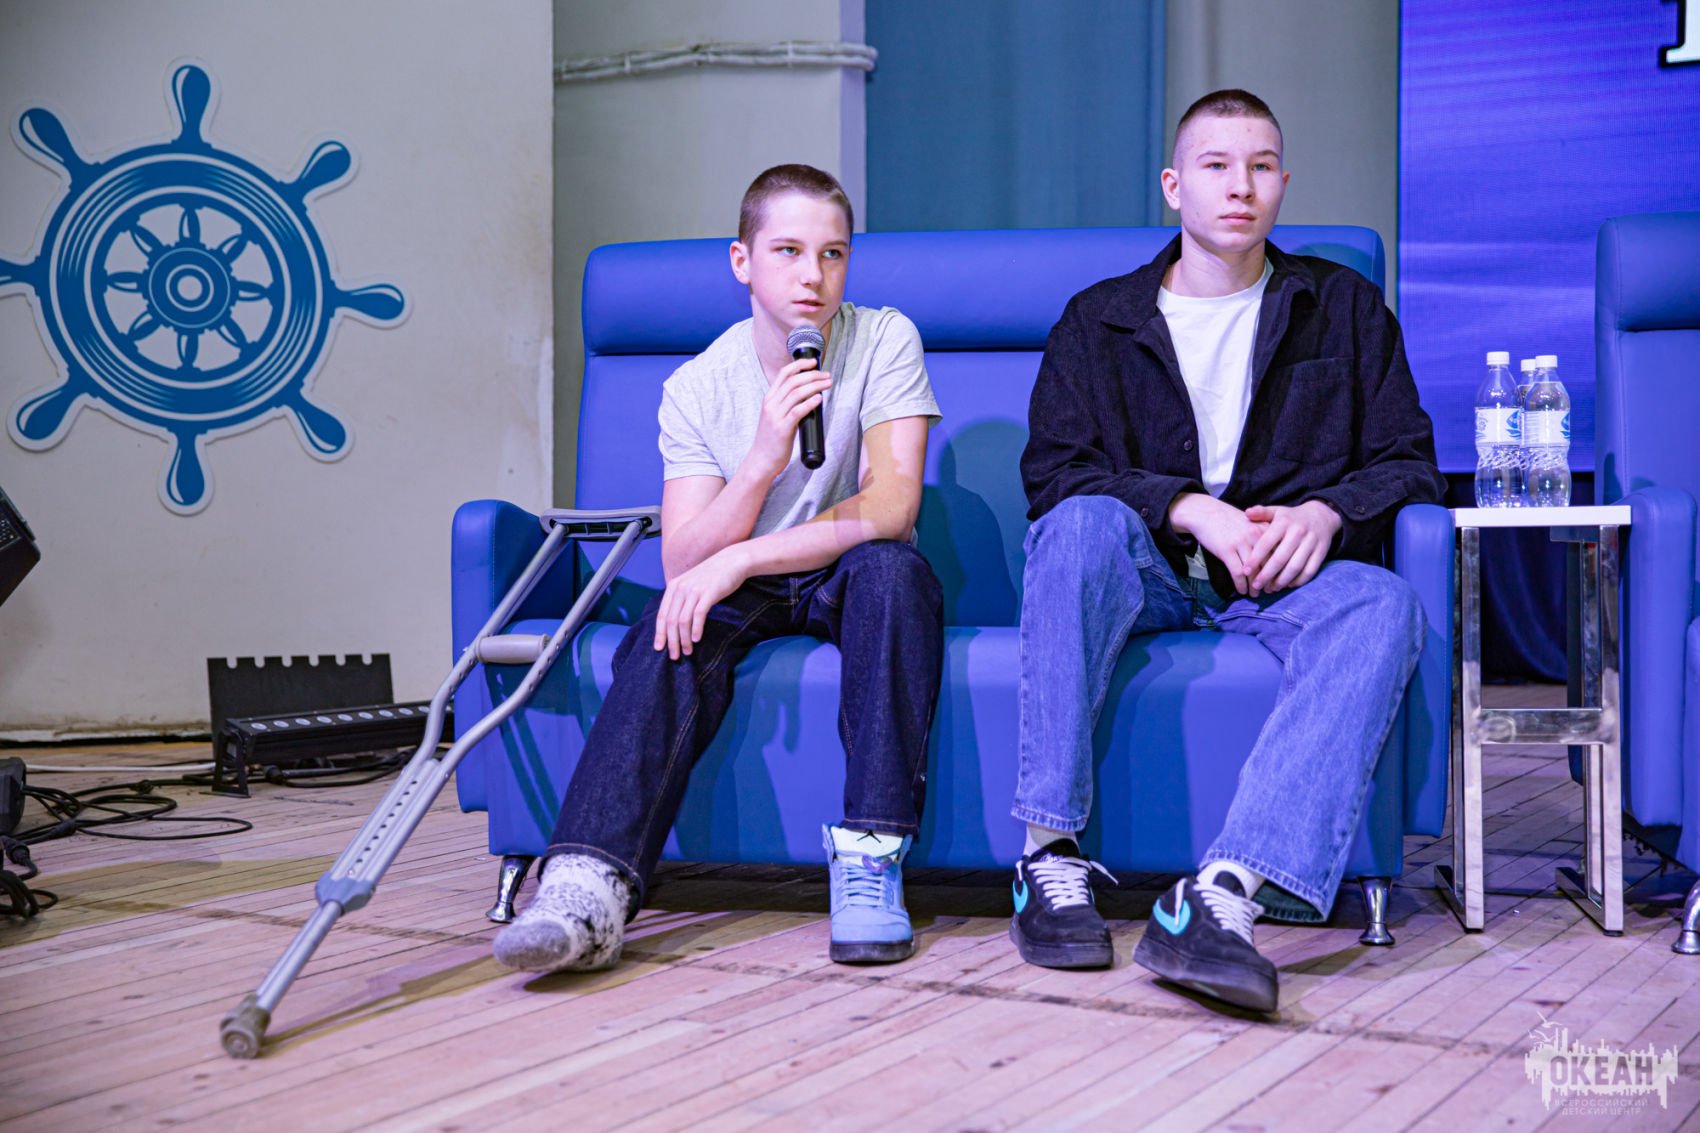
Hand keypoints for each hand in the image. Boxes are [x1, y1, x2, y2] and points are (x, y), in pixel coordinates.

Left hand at [653, 547, 747, 659]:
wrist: (732, 561)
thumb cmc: (713, 576)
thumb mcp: (691, 583)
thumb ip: (682, 598)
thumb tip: (675, 621)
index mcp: (673, 587)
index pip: (662, 615)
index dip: (659, 634)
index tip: (659, 649)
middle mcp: (681, 588)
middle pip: (671, 621)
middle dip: (671, 641)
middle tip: (674, 656)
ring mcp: (694, 590)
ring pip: (682, 620)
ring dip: (684, 639)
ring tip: (688, 651)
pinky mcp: (708, 593)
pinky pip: (698, 615)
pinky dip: (696, 629)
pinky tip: (697, 639)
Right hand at [745, 355, 831, 480]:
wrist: (762, 460)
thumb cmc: (772, 439)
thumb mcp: (776, 416)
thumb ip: (787, 405)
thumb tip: (809, 396)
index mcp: (769, 399)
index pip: (783, 374)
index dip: (799, 365)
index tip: (813, 362)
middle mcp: (771, 404)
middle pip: (793, 381)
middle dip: (813, 375)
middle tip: (827, 376)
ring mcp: (776, 416)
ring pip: (797, 393)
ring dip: (815, 386)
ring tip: (828, 384)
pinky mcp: (782, 428)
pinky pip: (798, 411)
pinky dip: (810, 403)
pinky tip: (819, 399)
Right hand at [1167, 493, 1267, 595]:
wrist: (1204, 512)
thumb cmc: (1228, 519)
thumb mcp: (1251, 522)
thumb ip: (1263, 536)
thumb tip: (1272, 559)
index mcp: (1264, 529)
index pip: (1277, 554)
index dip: (1278, 571)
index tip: (1277, 581)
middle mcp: (1255, 536)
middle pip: (1267, 564)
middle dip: (1268, 581)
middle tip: (1268, 591)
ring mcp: (1241, 543)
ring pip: (1253, 572)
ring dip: (1254, 586)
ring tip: (1255, 594)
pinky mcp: (1226, 550)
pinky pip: (1237, 573)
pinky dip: (1240, 585)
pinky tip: (1241, 590)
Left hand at [1242, 501, 1341, 595]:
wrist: (1321, 516)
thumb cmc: (1291, 517)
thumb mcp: (1277, 511)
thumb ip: (1261, 513)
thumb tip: (1246, 513)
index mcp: (1284, 522)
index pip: (1266, 542)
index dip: (1255, 558)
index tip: (1245, 571)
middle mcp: (1298, 532)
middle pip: (1280, 558)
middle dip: (1266, 574)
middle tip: (1256, 586)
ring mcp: (1311, 542)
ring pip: (1295, 567)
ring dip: (1282, 581)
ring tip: (1271, 589)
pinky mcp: (1322, 552)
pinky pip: (1310, 571)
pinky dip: (1299, 581)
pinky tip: (1288, 585)